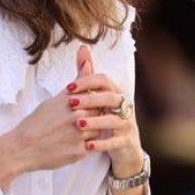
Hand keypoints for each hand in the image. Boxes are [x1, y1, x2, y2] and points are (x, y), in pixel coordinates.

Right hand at [0, 55, 94, 188]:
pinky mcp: (79, 152)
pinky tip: (80, 144)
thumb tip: (88, 59)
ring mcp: (78, 134)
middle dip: (98, 116)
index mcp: (71, 100)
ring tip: (81, 133)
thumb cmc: (38, 122)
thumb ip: (77, 82)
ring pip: (101, 129)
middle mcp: (76, 115)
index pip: (98, 95)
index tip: (90, 107)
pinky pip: (95, 146)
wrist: (22, 147)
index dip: (96, 102)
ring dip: (96, 131)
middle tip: (87, 123)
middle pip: (101, 111)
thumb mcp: (55, 98)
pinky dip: (91, 145)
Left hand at [68, 46, 143, 177]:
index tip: (68, 87)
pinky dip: (101, 144)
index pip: (104, 80)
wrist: (124, 147)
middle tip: (70, 103)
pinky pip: (115, 142)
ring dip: (95, 121)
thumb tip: (82, 48)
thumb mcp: (97, 97)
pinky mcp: (126, 142)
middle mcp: (124, 106)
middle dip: (90, 100)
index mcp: (115, 92)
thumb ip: (88, 75)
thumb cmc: (106, 117)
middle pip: (110, 98)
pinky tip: (87, 146)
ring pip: (113, 120)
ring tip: (78, 124)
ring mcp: (126, 124)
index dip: (86, 82)